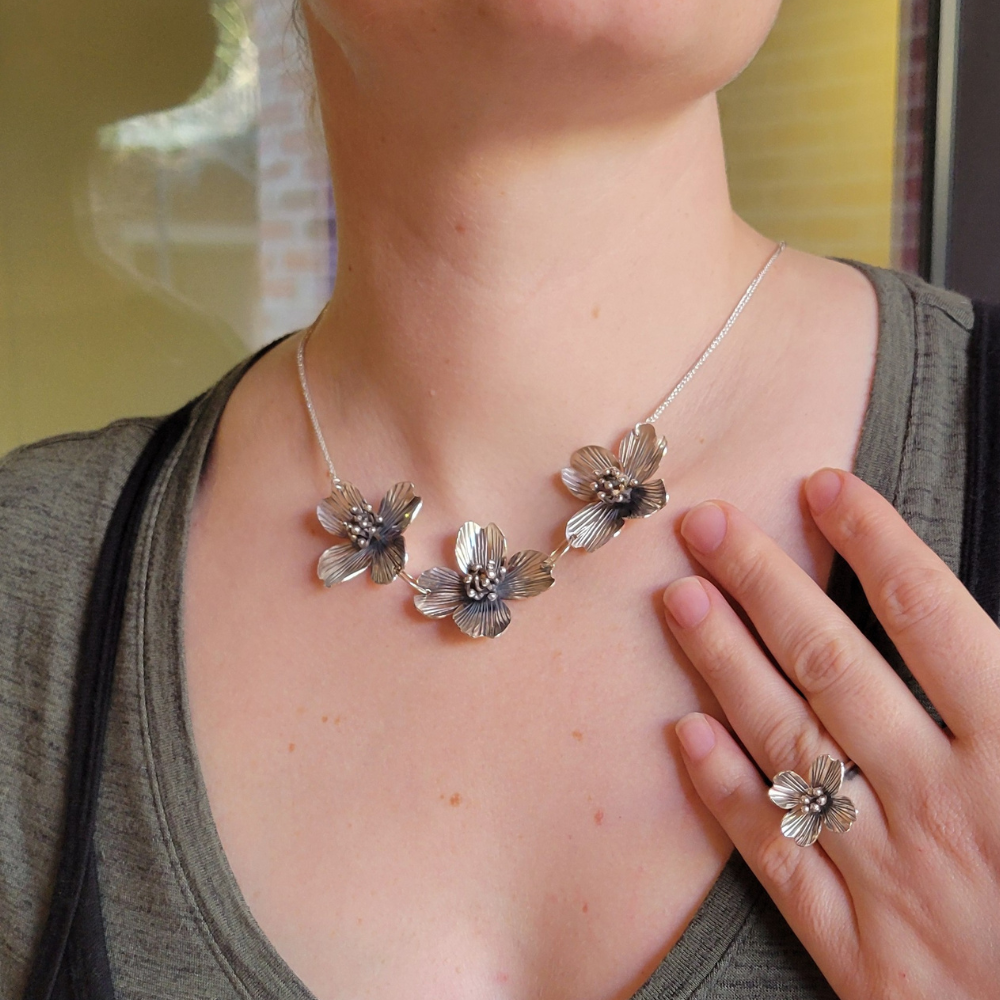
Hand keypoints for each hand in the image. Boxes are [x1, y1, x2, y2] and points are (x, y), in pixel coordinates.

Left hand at [662, 469, 999, 999]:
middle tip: (702, 523)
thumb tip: (980, 636)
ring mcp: (891, 876)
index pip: (933, 618)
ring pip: (788, 744)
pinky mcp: (859, 952)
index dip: (876, 543)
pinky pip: (777, 857)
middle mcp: (945, 804)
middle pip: (834, 665)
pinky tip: (682, 736)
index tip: (822, 486)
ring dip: (725, 664)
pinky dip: (727, 793)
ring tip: (675, 598)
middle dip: (764, 584)